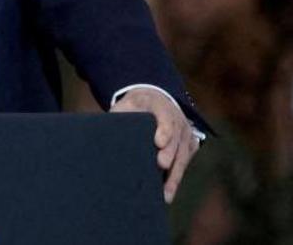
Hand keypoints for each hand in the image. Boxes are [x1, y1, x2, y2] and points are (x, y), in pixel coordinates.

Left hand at [110, 88, 199, 203]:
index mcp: (159, 105)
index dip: (164, 130)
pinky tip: (168, 192)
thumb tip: (103, 135)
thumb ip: (118, 114)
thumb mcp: (125, 104)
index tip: (158, 142)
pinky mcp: (189, 145)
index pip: (165, 117)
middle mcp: (177, 118)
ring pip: (183, 154)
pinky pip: (185, 162)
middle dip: (170, 153)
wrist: (153, 100)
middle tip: (162, 165)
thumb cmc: (134, 106)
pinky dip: (177, 177)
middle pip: (176, 138)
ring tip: (166, 192)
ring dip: (175, 174)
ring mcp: (185, 132)